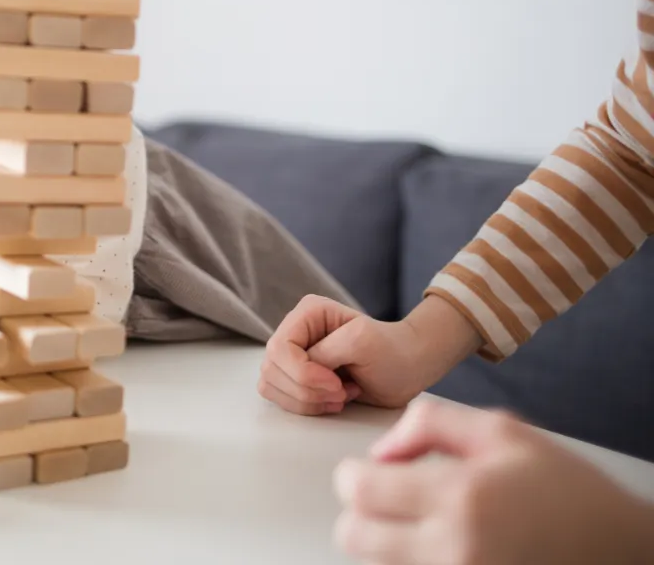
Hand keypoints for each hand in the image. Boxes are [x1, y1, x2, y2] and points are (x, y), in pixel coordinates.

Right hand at [258, 294, 422, 414]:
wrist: (407, 369)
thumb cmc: (392, 352)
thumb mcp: (362, 341)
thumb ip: (326, 351)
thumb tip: (302, 368)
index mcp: (307, 314)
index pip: (280, 348)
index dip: (303, 373)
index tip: (335, 384)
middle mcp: (295, 332)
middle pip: (272, 369)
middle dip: (306, 390)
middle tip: (341, 392)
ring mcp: (293, 357)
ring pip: (271, 386)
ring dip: (306, 400)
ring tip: (340, 396)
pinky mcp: (296, 379)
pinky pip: (281, 398)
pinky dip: (306, 407)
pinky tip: (334, 401)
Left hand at [333, 401, 653, 564]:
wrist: (624, 552)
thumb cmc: (568, 492)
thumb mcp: (504, 432)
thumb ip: (430, 424)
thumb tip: (380, 450)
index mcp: (462, 497)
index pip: (360, 490)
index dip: (351, 475)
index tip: (364, 471)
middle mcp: (455, 550)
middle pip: (354, 537)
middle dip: (360, 514)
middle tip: (385, 501)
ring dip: (385, 544)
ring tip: (420, 526)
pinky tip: (438, 549)